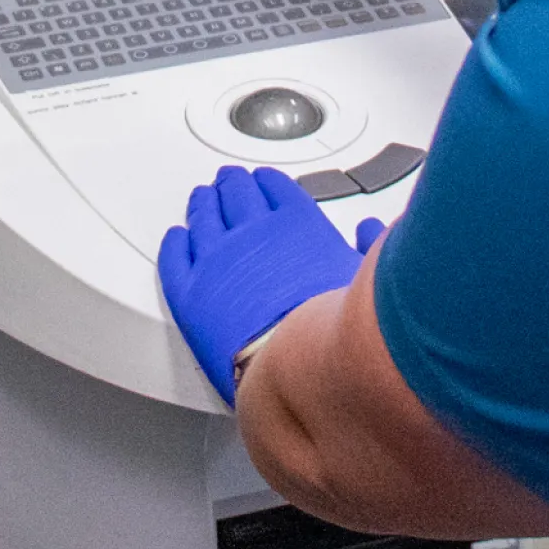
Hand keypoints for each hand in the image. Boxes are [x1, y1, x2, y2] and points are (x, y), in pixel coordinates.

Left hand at [158, 165, 385, 402]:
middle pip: (236, 196)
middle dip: (232, 186)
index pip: (277, 189)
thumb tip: (374, 232)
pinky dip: (174, 245)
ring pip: (203, 219)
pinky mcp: (190, 294)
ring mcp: (217, 261)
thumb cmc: (337, 330)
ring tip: (201, 199)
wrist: (301, 368)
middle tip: (228, 181)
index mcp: (296, 223)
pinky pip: (175, 259)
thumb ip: (369, 248)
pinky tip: (177, 239)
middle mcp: (253, 233)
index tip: (263, 180)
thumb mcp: (367, 279)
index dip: (267, 182)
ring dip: (202, 205)